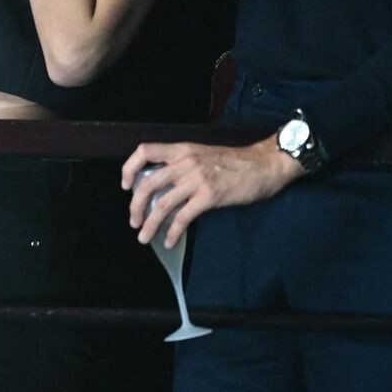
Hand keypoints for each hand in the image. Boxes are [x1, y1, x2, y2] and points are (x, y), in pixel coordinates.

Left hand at [120, 136, 302, 249]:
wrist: (265, 164)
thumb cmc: (235, 162)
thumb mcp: (202, 154)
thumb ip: (182, 165)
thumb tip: (162, 186)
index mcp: (181, 150)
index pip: (144, 151)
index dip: (129, 168)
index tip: (126, 186)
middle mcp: (185, 162)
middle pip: (147, 184)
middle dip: (135, 206)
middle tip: (133, 221)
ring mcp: (196, 179)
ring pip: (162, 204)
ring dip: (150, 223)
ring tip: (143, 237)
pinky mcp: (209, 196)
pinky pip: (183, 217)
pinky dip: (173, 231)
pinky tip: (169, 241)